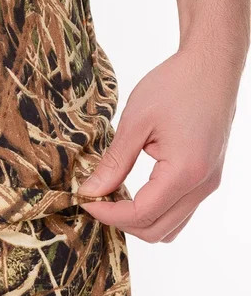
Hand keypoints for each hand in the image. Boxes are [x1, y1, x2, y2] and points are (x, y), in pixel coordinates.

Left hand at [77, 45, 241, 242]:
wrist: (211, 65)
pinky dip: (155, 211)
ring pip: (170, 227)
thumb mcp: (136, 121)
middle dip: (122, 222)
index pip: (142, 214)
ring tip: (113, 197)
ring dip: (139, 221)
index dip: (108, 214)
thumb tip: (90, 191)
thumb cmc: (176, 84)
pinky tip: (133, 191)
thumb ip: (114, 162)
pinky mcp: (207, 178)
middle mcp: (202, 184)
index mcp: (185, 171)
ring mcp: (208, 183)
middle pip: (157, 230)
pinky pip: (180, 212)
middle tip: (96, 200)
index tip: (85, 200)